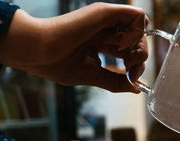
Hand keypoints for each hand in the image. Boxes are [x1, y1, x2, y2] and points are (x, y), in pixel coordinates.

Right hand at [0, 3, 147, 92]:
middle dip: (141, 58)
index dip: (136, 64)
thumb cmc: (56, 63)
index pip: (129, 48)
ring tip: (128, 62)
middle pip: (138, 39)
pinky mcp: (105, 12)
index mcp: (100, 41)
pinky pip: (137, 17)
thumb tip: (135, 88)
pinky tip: (124, 49)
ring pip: (141, 27)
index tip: (130, 78)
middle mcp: (104, 28)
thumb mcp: (93, 75)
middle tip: (131, 71)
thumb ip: (115, 81)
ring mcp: (106, 19)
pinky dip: (137, 35)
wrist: (38, 52)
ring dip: (141, 47)